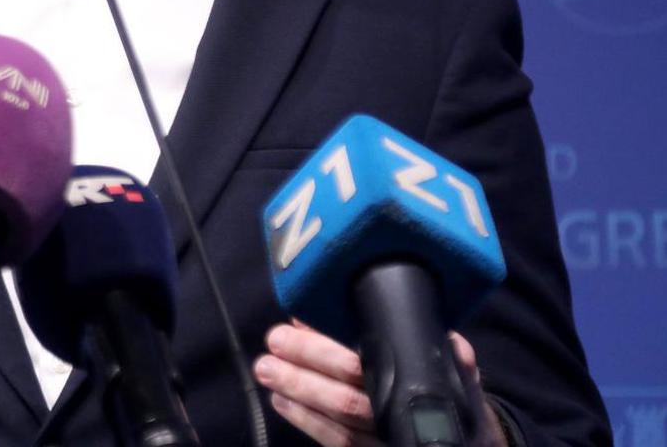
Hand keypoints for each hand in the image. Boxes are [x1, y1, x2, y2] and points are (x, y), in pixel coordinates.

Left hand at [253, 320, 507, 446]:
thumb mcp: (451, 367)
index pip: (368, 366)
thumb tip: (370, 309)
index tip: (297, 324)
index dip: (328, 349)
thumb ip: (420, 341)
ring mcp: (386, 441)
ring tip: (266, 368)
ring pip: (338, 422)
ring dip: (298, 393)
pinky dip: (306, 421)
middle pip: (347, 396)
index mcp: (422, 387)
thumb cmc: (454, 396)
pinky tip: (281, 401)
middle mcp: (399, 418)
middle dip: (307, 367)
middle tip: (275, 340)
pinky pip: (337, 442)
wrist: (475, 444)